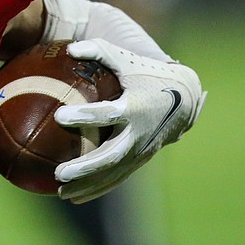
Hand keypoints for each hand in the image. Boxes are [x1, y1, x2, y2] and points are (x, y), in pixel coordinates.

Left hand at [53, 39, 205, 203]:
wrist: (185, 97)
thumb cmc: (148, 73)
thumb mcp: (126, 59)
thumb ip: (99, 51)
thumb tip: (70, 47)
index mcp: (135, 107)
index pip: (107, 114)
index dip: (84, 116)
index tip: (59, 115)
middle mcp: (139, 133)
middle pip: (111, 156)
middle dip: (85, 167)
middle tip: (59, 173)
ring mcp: (141, 150)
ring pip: (113, 174)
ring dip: (87, 185)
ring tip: (59, 193)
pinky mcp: (140, 159)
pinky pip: (117, 178)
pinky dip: (97, 189)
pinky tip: (74, 196)